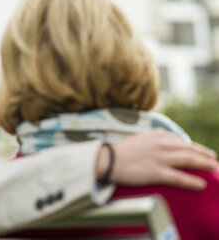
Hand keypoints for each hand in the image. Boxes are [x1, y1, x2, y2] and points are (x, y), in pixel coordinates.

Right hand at [96, 129, 217, 190]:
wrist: (108, 159)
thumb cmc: (121, 151)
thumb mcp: (139, 138)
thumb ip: (152, 136)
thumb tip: (160, 132)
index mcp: (157, 136)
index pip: (180, 141)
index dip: (194, 147)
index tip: (202, 151)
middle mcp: (161, 145)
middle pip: (188, 149)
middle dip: (204, 154)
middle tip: (213, 160)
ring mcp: (159, 158)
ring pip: (188, 160)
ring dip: (204, 164)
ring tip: (213, 168)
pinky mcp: (155, 172)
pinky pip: (178, 177)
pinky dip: (192, 181)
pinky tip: (201, 184)